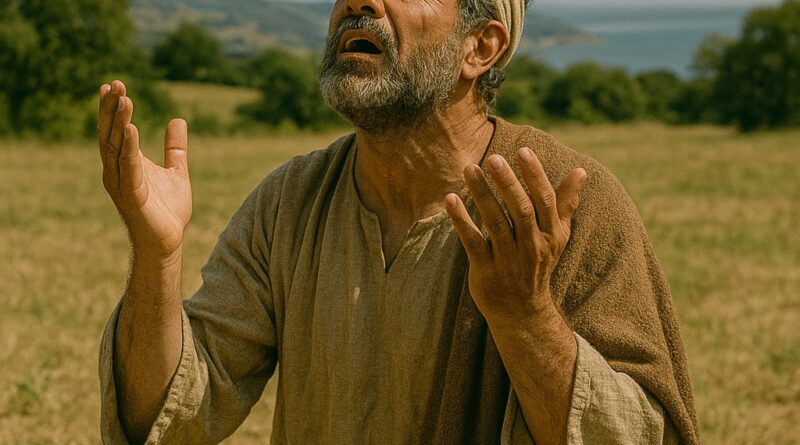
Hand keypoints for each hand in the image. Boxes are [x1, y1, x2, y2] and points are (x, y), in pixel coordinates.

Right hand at [98, 80, 191, 258]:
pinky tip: (131, 129)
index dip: (113, 109)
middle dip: (111, 109)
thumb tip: (178, 120)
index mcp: (125, 165)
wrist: (168, 243)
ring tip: (124, 100)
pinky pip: (129, 168)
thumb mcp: (176, 171)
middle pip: (110, 134)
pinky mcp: (132, 196)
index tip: (114, 85)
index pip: (115, 131)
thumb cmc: (167, 211)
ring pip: (115, 147)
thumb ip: (175, 148)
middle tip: (115, 84)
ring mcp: (121, 184)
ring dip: (119, 123)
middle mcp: (117, 172)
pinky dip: (129, 148)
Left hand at [445, 148, 586, 328]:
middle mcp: (532, 246)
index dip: (534, 175)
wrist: (523, 312)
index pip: (544, 200)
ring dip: (482, 194)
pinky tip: (450, 199)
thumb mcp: (557, 237)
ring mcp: (508, 259)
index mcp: (550, 234)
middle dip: (507, 182)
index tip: (523, 151)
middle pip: (520, 209)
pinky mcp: (486, 270)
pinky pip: (473, 242)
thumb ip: (565, 204)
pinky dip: (461, 221)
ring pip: (495, 222)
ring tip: (469, 168)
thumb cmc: (538, 265)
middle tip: (493, 158)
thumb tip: (581, 172)